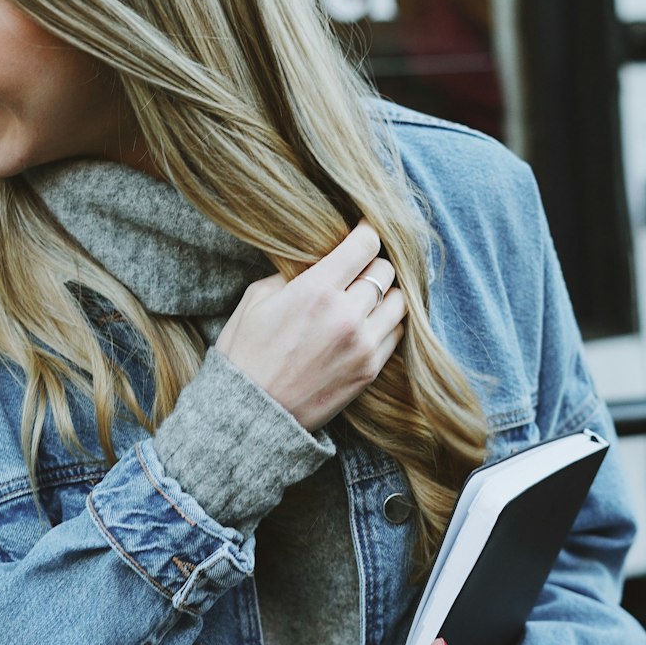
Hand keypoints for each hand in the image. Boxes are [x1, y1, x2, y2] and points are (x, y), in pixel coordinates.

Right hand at [215, 222, 406, 431]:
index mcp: (316, 290)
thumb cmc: (245, 353)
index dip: (366, 232)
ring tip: (368, 296)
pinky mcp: (370, 371)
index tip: (364, 231)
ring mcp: (362, 345)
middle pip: (385, 270)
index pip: (365, 245)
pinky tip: (368, 323)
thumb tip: (320, 259)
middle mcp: (346, 315)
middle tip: (359, 268)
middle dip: (372, 264)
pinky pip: (396, 334)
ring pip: (399, 302)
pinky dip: (387, 324)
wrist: (251, 414)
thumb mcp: (256, 299)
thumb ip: (292, 273)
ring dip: (386, 294)